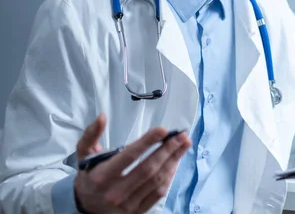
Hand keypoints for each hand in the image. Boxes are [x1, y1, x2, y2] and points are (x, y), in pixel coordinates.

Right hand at [74, 114, 190, 213]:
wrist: (85, 206)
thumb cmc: (89, 175)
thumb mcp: (84, 153)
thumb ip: (91, 134)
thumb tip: (102, 117)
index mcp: (102, 175)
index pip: (129, 156)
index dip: (148, 142)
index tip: (164, 130)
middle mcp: (115, 192)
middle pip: (148, 168)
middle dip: (168, 150)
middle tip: (181, 136)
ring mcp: (127, 204)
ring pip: (156, 180)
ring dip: (173, 161)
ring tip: (183, 145)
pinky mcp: (136, 211)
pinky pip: (158, 193)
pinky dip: (169, 176)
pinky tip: (175, 162)